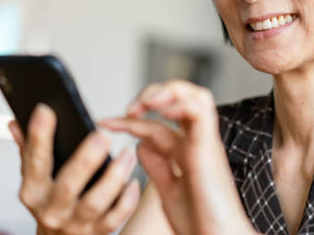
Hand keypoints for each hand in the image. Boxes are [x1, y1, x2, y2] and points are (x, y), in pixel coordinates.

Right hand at [8, 103, 139, 234]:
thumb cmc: (50, 203)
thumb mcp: (35, 178)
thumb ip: (29, 150)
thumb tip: (16, 123)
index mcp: (33, 191)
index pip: (34, 161)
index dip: (38, 135)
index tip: (46, 110)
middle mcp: (52, 209)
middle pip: (68, 184)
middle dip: (86, 159)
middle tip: (103, 135)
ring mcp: (75, 224)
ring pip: (96, 202)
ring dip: (114, 177)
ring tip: (127, 154)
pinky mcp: (97, 233)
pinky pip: (115, 218)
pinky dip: (127, 200)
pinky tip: (133, 182)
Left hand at [100, 80, 254, 234]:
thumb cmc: (200, 222)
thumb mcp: (169, 191)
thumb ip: (157, 167)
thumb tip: (140, 144)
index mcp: (187, 152)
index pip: (157, 124)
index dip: (129, 120)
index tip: (105, 123)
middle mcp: (197, 142)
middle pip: (181, 99)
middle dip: (152, 94)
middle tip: (129, 108)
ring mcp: (205, 142)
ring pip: (195, 96)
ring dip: (168, 92)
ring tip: (145, 102)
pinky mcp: (209, 147)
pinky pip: (200, 111)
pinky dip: (180, 103)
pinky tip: (160, 110)